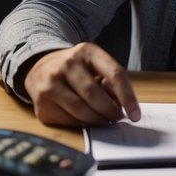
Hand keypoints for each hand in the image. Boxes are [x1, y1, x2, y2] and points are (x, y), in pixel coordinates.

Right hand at [21, 43, 139, 126]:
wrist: (39, 68)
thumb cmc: (76, 70)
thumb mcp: (95, 65)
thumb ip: (110, 82)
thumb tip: (123, 107)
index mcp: (87, 52)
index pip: (115, 74)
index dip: (128, 97)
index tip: (136, 115)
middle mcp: (67, 64)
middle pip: (95, 95)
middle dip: (110, 112)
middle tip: (117, 119)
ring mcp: (51, 82)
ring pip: (80, 111)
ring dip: (97, 121)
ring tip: (103, 120)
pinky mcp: (41, 101)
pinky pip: (67, 120)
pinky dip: (80, 124)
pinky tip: (84, 120)